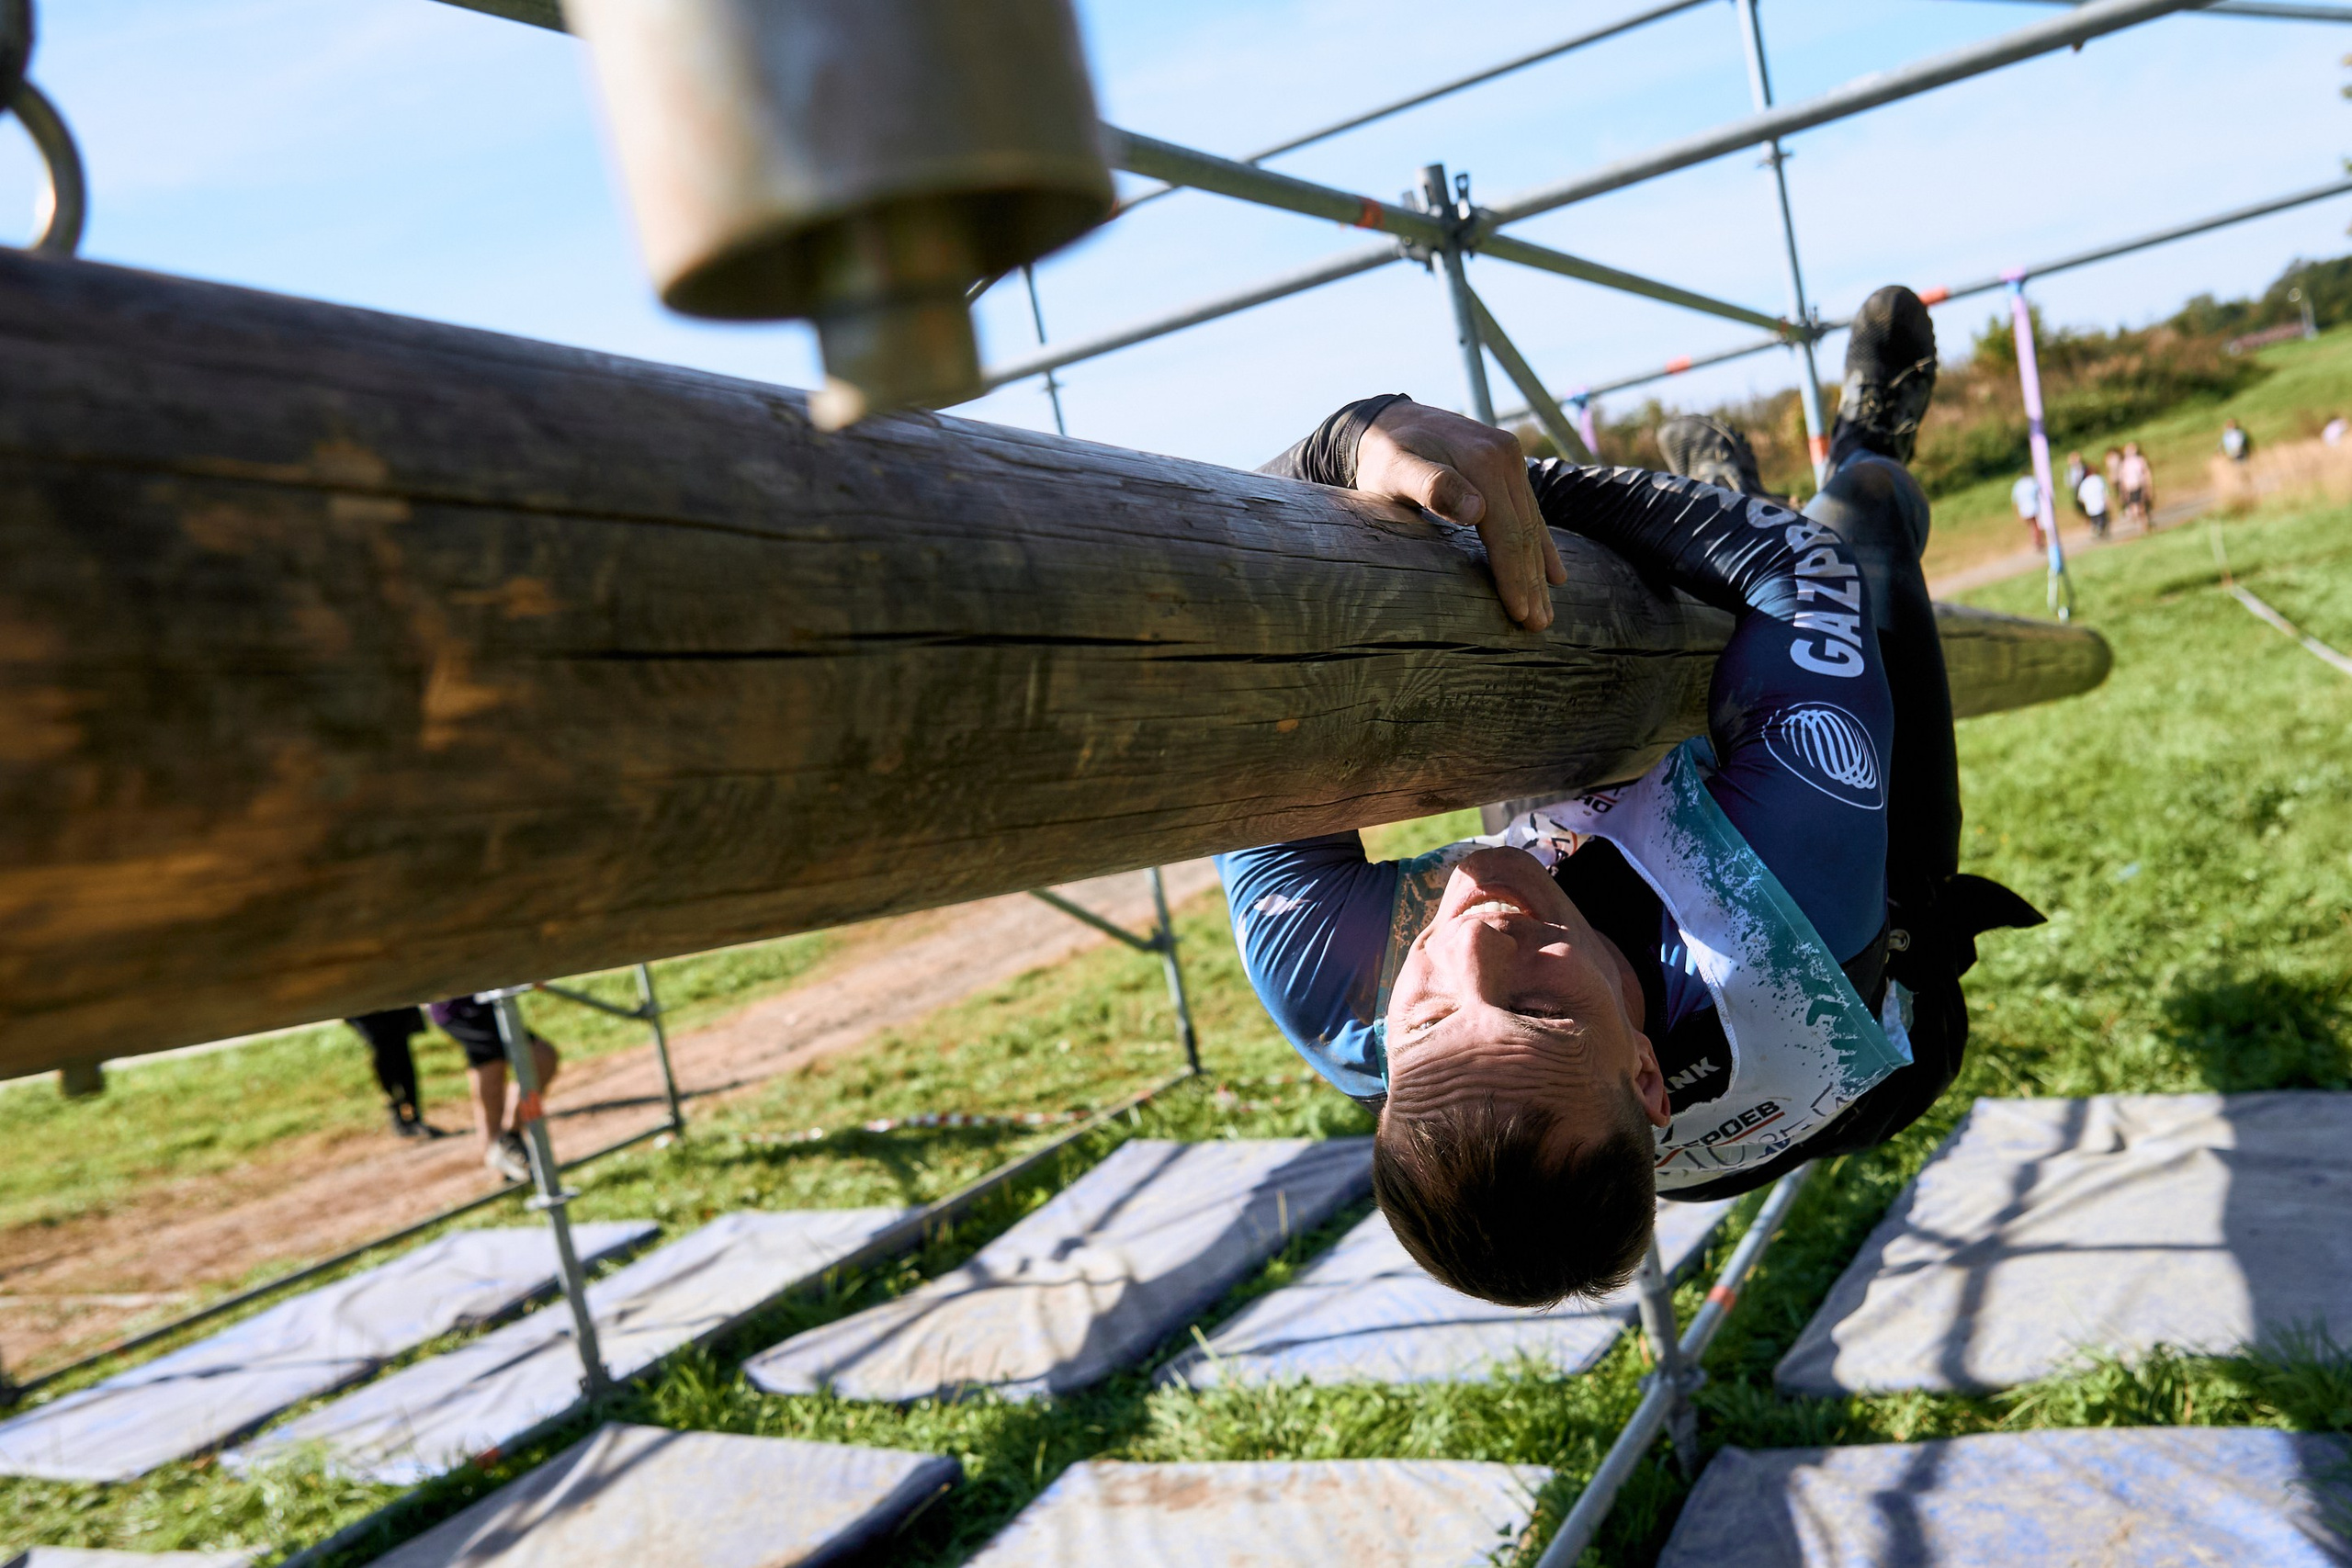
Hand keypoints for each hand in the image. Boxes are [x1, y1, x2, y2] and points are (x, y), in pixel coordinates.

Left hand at [1356, 400, 1566, 630]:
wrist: (1387, 420)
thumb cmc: (1385, 454)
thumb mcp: (1394, 469)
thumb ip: (1430, 485)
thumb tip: (1477, 510)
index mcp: (1484, 461)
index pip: (1506, 530)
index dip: (1513, 574)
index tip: (1519, 612)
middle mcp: (1505, 457)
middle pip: (1523, 531)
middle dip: (1531, 581)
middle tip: (1537, 626)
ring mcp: (1510, 459)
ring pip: (1531, 525)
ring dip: (1539, 570)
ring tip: (1545, 613)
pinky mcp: (1508, 465)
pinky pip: (1529, 512)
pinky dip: (1541, 545)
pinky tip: (1555, 574)